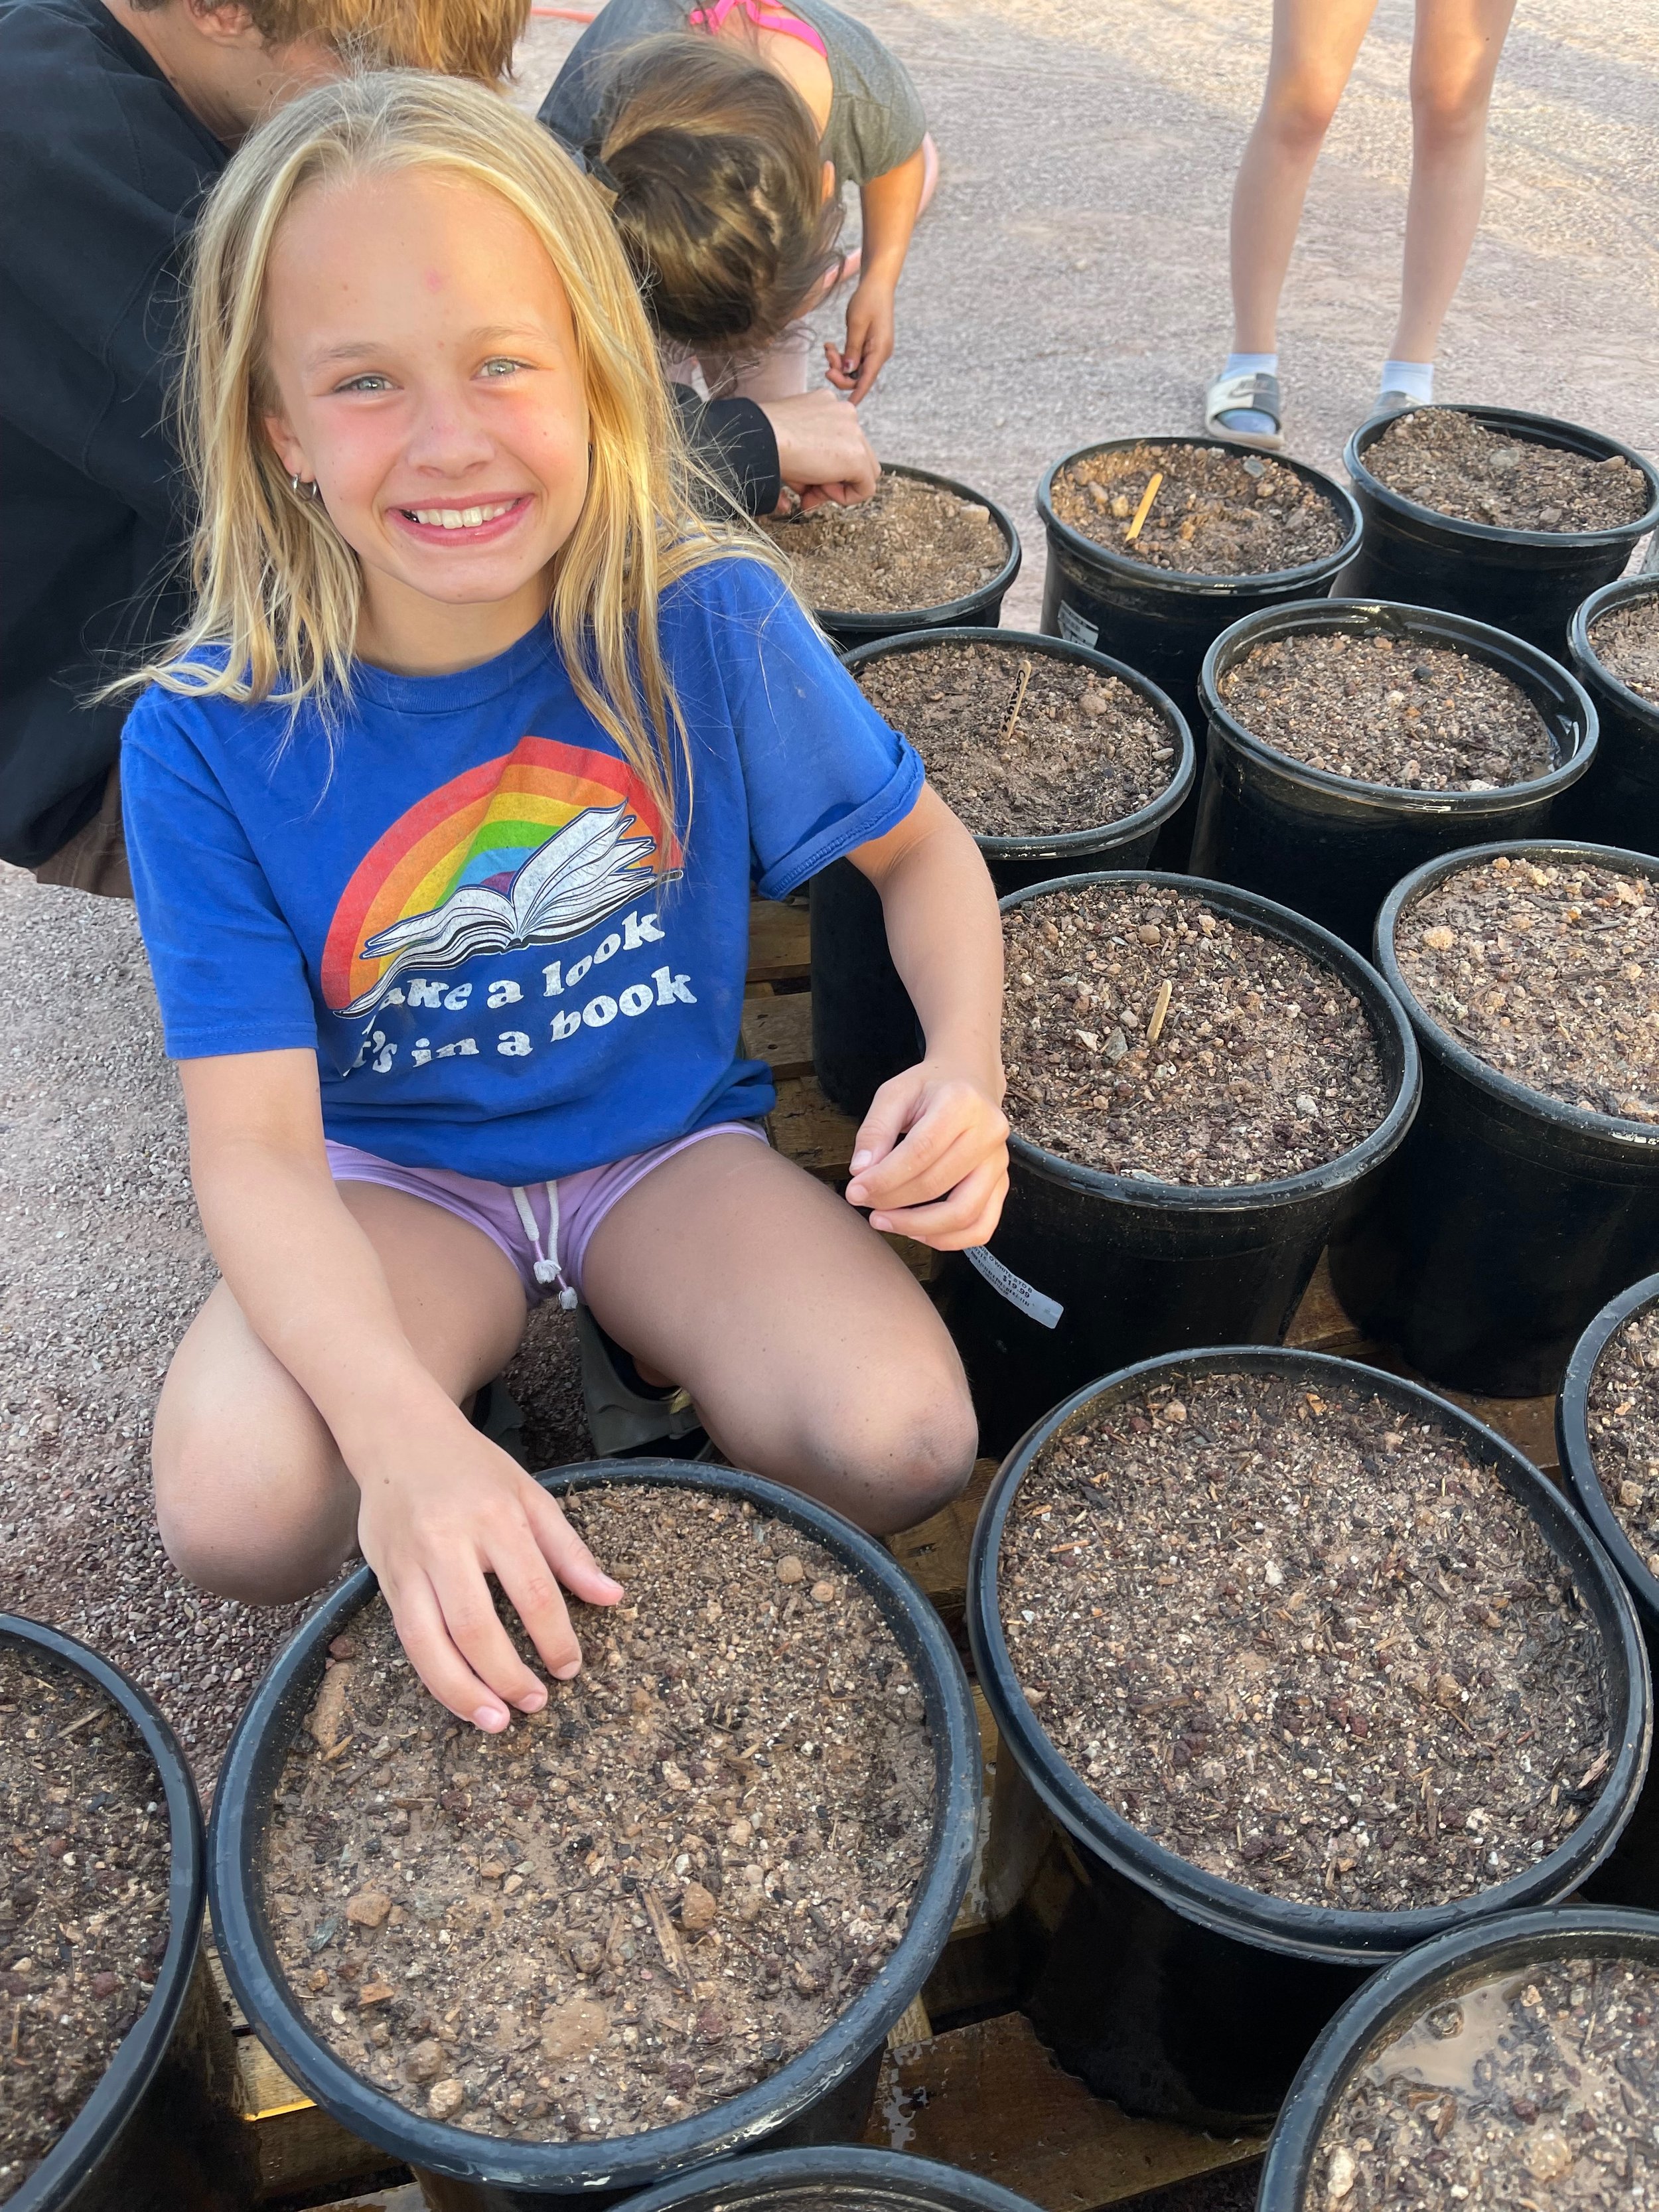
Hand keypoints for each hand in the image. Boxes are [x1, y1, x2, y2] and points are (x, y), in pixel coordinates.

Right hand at [354, 1413, 622, 1731]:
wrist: (399, 1436)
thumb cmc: (472, 1468)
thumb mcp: (530, 1494)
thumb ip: (569, 1550)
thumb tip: (612, 1597)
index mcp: (496, 1516)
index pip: (532, 1590)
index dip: (554, 1637)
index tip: (570, 1667)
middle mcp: (448, 1540)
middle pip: (476, 1625)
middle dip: (508, 1675)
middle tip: (536, 1703)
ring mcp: (410, 1562)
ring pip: (431, 1641)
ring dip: (464, 1690)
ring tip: (496, 1721)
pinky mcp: (385, 1577)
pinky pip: (407, 1638)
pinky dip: (434, 1676)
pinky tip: (459, 1697)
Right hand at [760, 389, 879, 513]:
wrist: (761, 437)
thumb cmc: (764, 439)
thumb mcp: (790, 448)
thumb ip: (804, 468)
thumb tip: (807, 498)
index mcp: (828, 405)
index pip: (840, 442)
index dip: (824, 468)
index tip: (804, 481)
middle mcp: (845, 413)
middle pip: (855, 456)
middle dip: (833, 480)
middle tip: (807, 494)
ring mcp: (854, 431)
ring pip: (864, 470)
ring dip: (838, 487)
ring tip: (811, 490)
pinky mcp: (857, 454)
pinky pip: (866, 487)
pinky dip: (846, 498)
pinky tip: (822, 492)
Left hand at [824, 276, 896, 401]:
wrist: (877, 284)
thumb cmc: (868, 300)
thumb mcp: (857, 323)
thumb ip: (852, 349)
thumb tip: (849, 371)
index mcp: (880, 351)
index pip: (867, 380)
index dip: (856, 394)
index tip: (847, 407)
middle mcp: (879, 354)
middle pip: (857, 377)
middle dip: (839, 372)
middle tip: (827, 356)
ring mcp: (874, 351)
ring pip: (853, 369)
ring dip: (838, 362)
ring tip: (828, 347)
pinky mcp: (868, 347)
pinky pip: (853, 360)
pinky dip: (841, 356)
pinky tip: (831, 346)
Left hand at [844, 1059, 1008, 1248]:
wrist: (970, 1080)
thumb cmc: (928, 1088)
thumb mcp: (894, 1093)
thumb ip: (875, 1130)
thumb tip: (860, 1172)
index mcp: (961, 1102)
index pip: (920, 1151)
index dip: (885, 1178)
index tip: (855, 1191)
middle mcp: (989, 1132)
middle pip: (938, 1182)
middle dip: (894, 1202)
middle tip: (864, 1205)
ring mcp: (1000, 1161)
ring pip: (964, 1212)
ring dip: (919, 1227)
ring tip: (885, 1221)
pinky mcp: (1002, 1183)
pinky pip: (982, 1225)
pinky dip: (949, 1239)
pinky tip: (917, 1232)